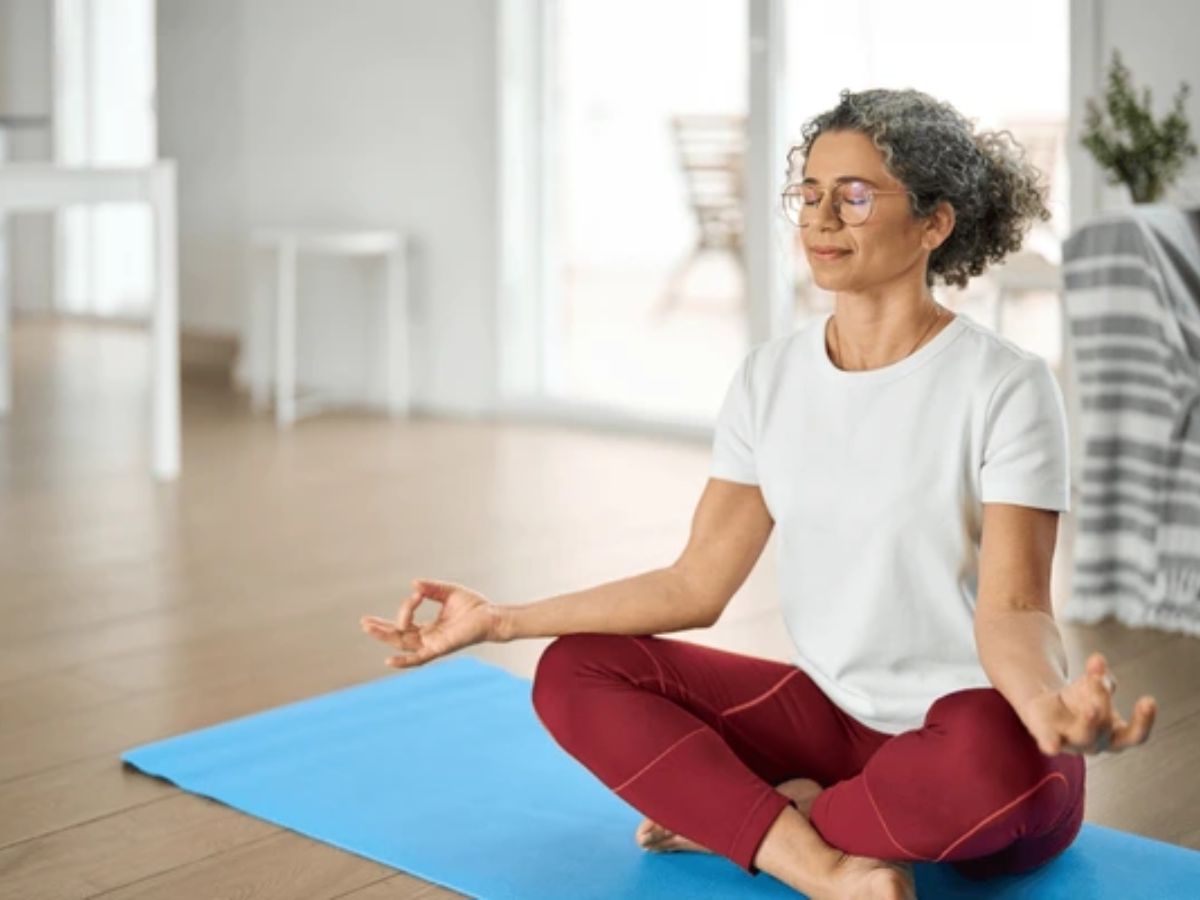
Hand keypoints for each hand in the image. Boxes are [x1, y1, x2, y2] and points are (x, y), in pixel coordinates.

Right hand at [360, 578, 498, 668]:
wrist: (492, 616)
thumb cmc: (474, 607)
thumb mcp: (448, 592)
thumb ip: (431, 588)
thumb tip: (414, 584)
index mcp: (430, 628)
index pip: (407, 622)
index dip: (406, 607)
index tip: (417, 592)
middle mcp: (429, 638)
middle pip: (398, 636)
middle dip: (380, 629)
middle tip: (363, 622)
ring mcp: (433, 645)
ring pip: (403, 643)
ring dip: (385, 636)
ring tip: (368, 627)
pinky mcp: (440, 648)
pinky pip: (419, 658)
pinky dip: (404, 661)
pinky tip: (389, 661)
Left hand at [1020, 651, 1156, 755]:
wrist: (1046, 708)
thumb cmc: (1079, 701)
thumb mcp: (1093, 686)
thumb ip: (1099, 677)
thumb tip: (1097, 660)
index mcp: (1114, 735)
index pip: (1136, 734)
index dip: (1144, 720)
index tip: (1149, 699)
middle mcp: (1096, 743)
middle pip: (1106, 727)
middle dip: (1105, 703)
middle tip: (1101, 682)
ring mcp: (1072, 743)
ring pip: (1084, 734)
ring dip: (1089, 720)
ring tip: (1091, 705)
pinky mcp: (1048, 738)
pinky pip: (1051, 744)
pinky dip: (1052, 744)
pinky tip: (1052, 746)